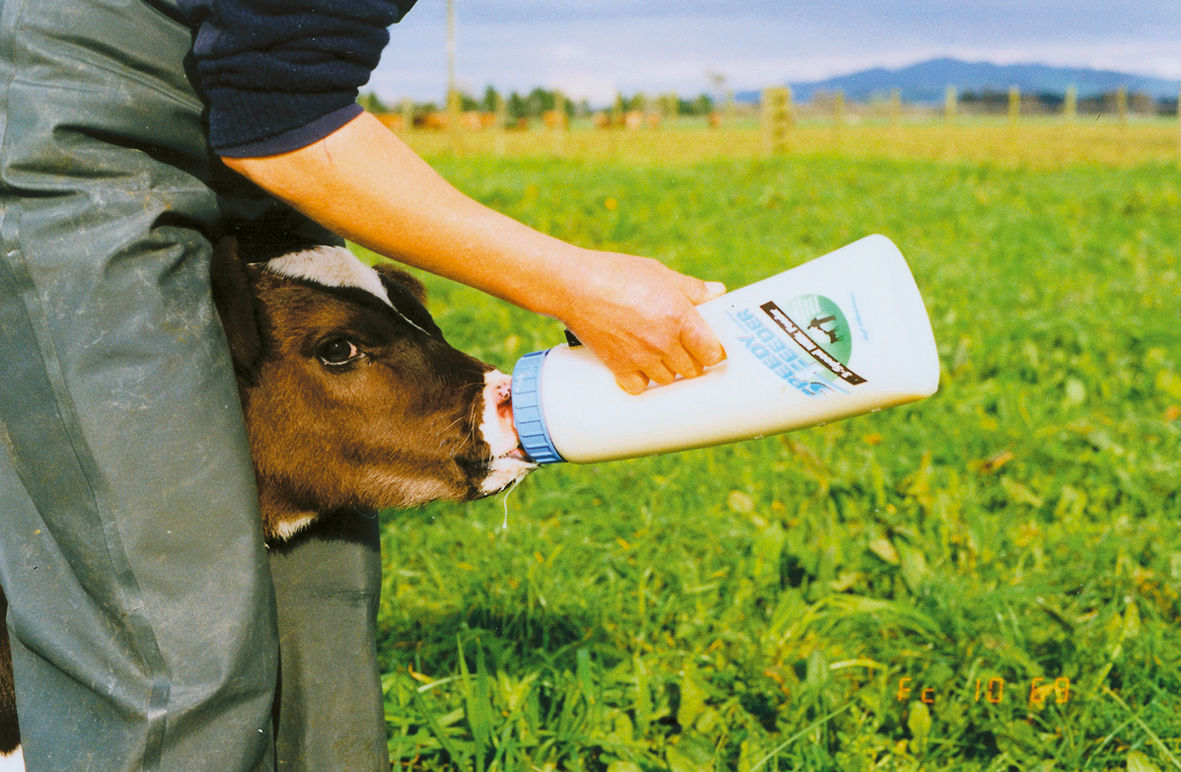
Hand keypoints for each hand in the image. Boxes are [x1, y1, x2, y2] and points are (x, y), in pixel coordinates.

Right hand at [555, 250, 726, 393]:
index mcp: (679, 316)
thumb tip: (717, 292)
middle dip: (692, 361)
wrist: (573, 286)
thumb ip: (691, 288)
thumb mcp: (659, 273)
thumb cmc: (617, 273)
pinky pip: (639, 387)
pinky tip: (639, 366)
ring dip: (668, 371)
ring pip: (668, 380)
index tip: (710, 347)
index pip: (711, 351)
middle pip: (692, 369)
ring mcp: (641, 357)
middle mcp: (663, 341)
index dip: (713, 351)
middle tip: (686, 350)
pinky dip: (641, 381)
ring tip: (661, 355)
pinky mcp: (619, 367)